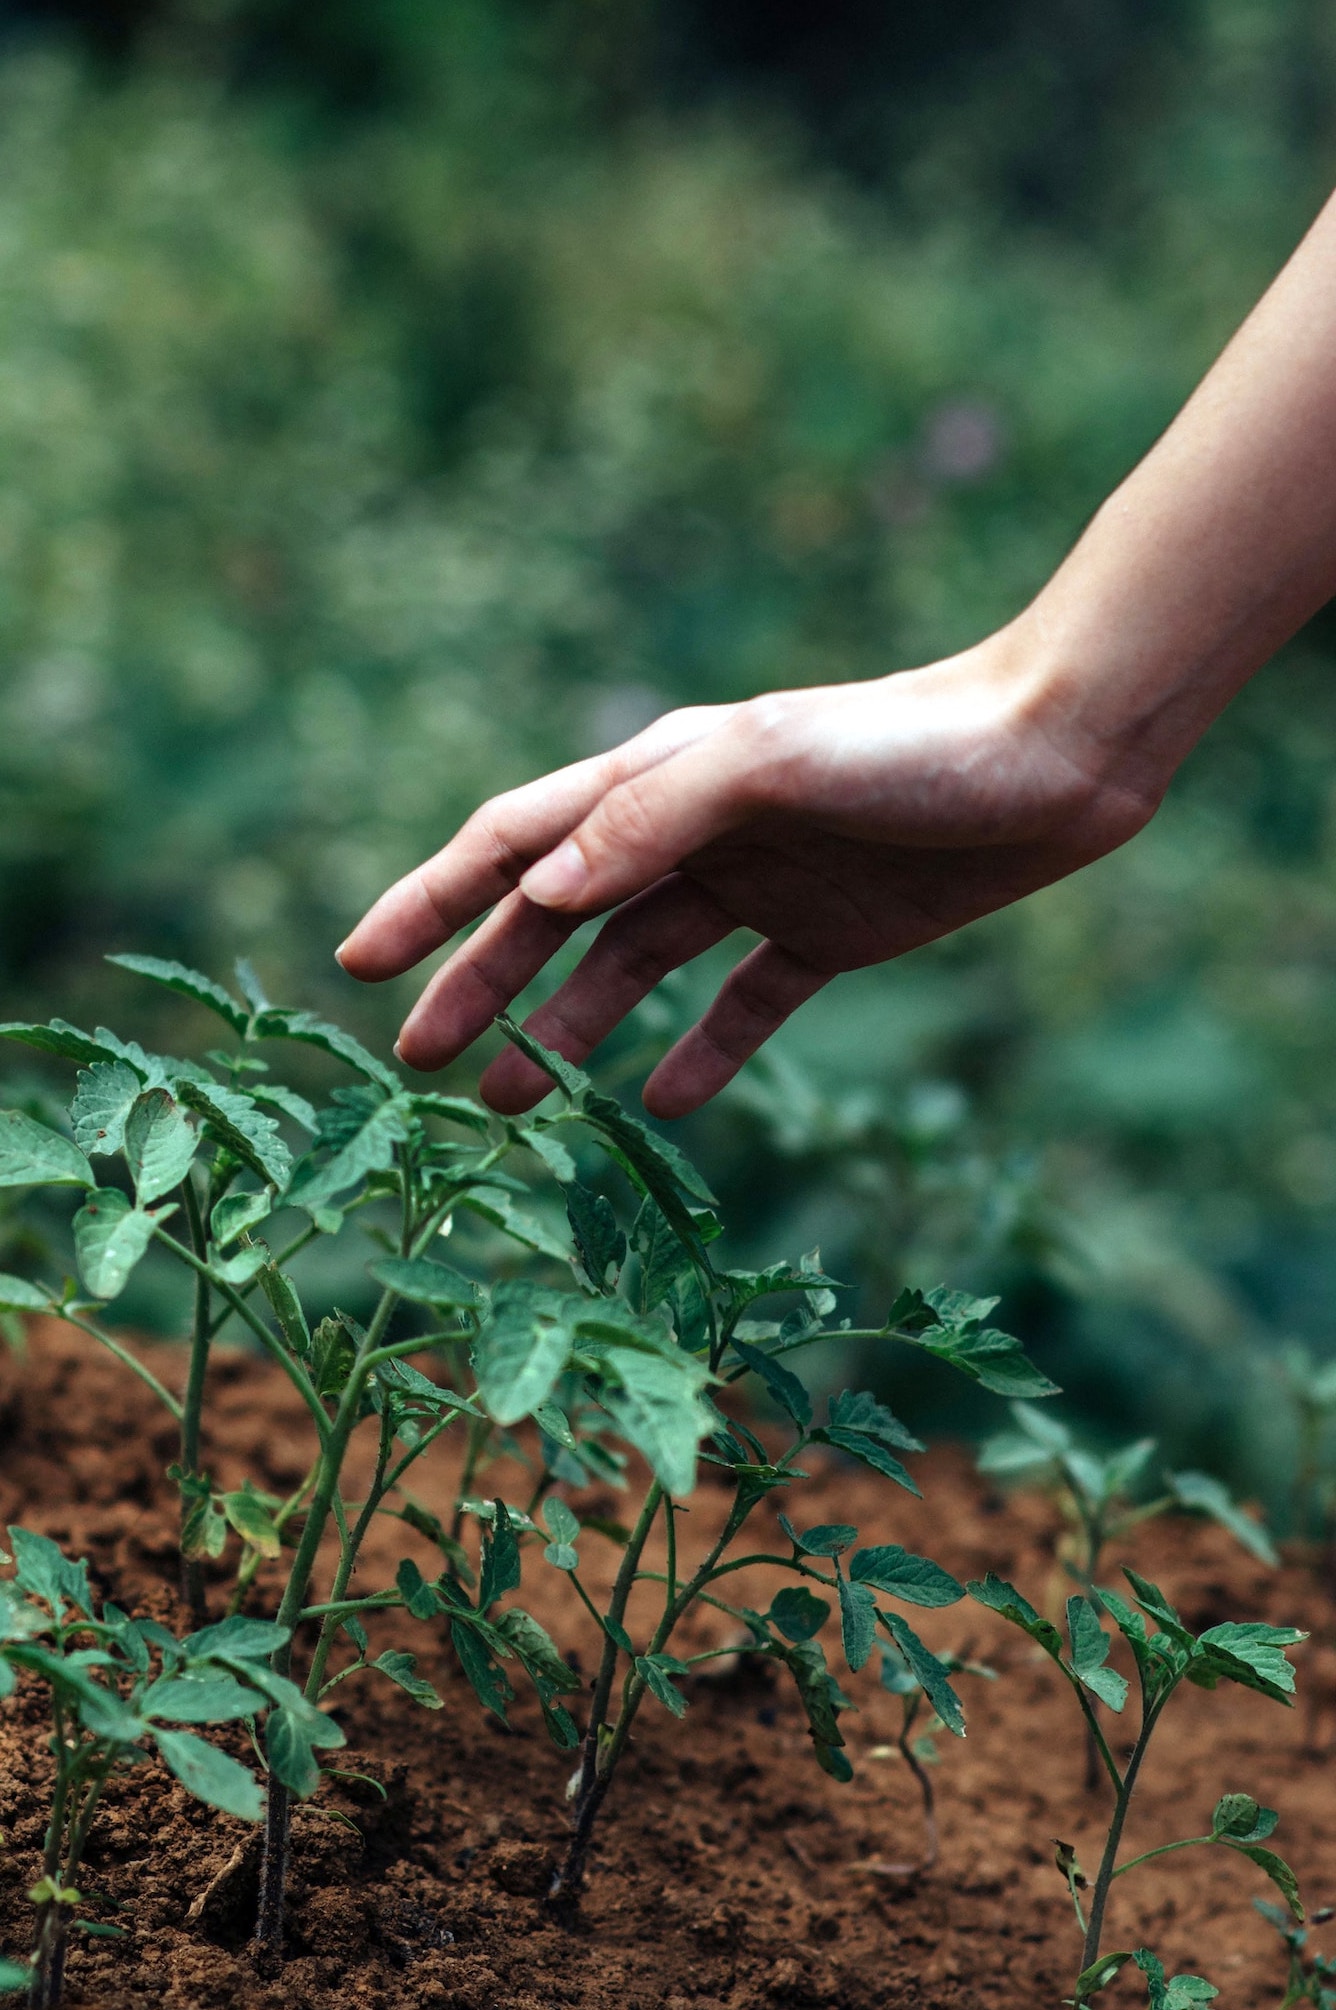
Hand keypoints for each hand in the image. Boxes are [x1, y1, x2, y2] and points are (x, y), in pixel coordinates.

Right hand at [336, 632, 1159, 1116]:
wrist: (1058, 755)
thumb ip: (648, 820)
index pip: (515, 843)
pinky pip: (745, 1005)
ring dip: (571, 1031)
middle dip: (481, 983)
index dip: (432, 898)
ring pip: (636, 968)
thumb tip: (537, 894)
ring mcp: (758, 885)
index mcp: (661, 777)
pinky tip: (665, 1102)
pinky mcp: (828, 934)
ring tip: (513, 1104)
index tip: (358, 961)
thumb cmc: (911, 745)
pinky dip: (701, 1052)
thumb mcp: (770, 764)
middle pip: (557, 918)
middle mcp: (694, 831)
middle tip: (419, 1061)